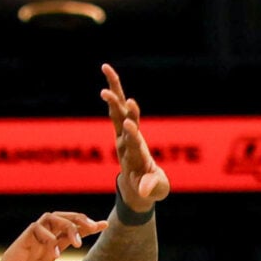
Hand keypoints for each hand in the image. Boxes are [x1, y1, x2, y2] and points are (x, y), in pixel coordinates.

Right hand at [0, 211, 100, 260]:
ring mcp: (27, 247)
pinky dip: (48, 235)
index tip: (104, 226)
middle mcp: (38, 248)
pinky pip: (33, 230)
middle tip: (96, 226)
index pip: (67, 235)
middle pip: (59, 221)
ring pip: (47, 219)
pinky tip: (57, 251)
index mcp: (46, 257)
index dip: (86, 228)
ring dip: (67, 224)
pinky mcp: (16, 250)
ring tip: (78, 241)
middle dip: (79, 219)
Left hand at [100, 65, 168, 210]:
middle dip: (118, 109)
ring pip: (118, 109)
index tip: (129, 124)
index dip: (132, 134)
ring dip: (113, 90)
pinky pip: (119, 107)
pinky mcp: (123, 128)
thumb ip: (152, 187)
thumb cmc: (150, 188)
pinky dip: (115, 89)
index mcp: (136, 157)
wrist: (136, 188)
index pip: (133, 144)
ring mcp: (123, 134)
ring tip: (106, 69)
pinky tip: (108, 71)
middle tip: (109, 94)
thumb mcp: (155, 190)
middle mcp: (126, 143)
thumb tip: (146, 190)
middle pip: (121, 122)